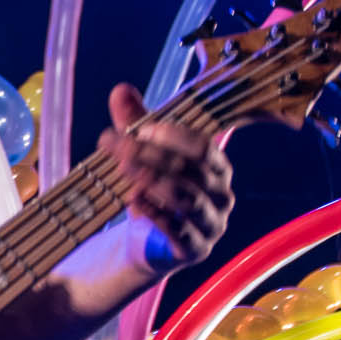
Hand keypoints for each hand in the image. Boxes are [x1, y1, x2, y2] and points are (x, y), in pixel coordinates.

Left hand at [101, 83, 233, 272]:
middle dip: (154, 156)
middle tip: (119, 146)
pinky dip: (156, 214)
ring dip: (154, 182)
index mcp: (217, 168)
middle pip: (191, 171)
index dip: (174, 137)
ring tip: (125, 168)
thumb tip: (121, 90)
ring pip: (187, 200)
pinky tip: (133, 199)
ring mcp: (211, 224)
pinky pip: (179, 230)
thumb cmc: (154, 192)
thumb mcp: (143, 156)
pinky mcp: (195, 249)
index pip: (204, 147)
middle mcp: (221, 195)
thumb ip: (135, 125)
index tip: (140, 129)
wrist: (148, 244)